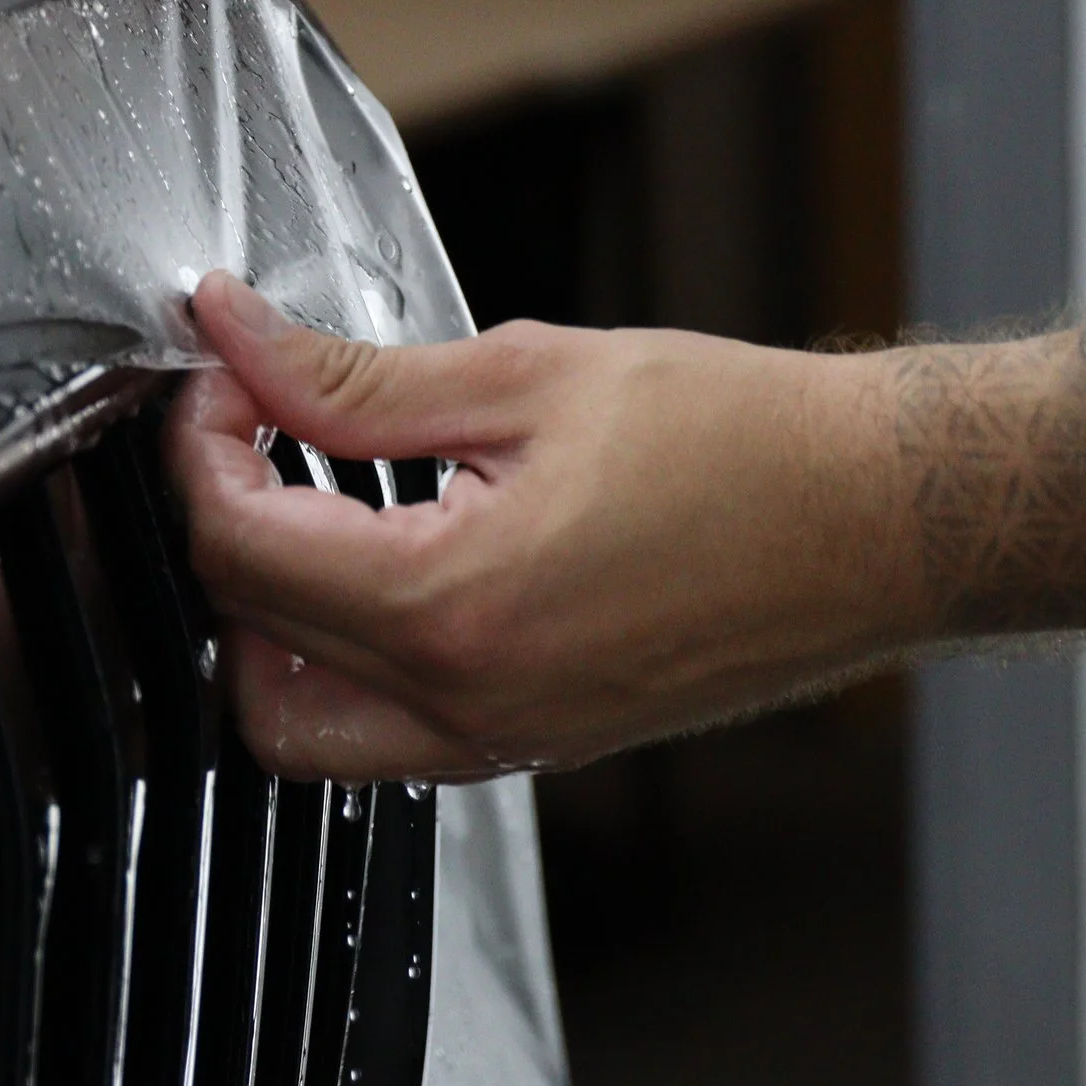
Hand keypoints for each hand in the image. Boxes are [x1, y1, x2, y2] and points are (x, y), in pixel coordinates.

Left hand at [165, 272, 928, 781]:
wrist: (884, 518)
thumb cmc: (745, 442)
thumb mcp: (522, 376)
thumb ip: (350, 375)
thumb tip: (238, 339)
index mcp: (453, 606)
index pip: (236, 548)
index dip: (200, 444)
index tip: (223, 374)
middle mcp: (467, 703)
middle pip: (244, 642)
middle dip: (220, 524)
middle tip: (251, 427)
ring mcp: (501, 742)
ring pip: (296, 723)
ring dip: (264, 619)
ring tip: (303, 499)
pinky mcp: (534, 746)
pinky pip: (380, 735)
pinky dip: (339, 657)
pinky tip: (377, 554)